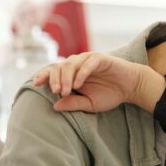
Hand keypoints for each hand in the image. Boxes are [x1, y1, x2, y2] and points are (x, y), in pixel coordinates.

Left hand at [32, 52, 146, 112]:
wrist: (130, 87)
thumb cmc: (110, 94)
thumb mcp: (89, 104)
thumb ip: (73, 104)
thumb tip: (55, 106)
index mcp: (72, 73)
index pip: (53, 72)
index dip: (43, 76)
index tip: (35, 84)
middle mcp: (78, 64)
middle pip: (59, 66)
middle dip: (54, 79)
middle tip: (56, 92)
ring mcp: (88, 60)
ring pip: (70, 64)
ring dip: (66, 78)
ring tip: (66, 91)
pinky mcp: (100, 59)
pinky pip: (87, 64)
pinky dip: (81, 73)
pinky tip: (77, 85)